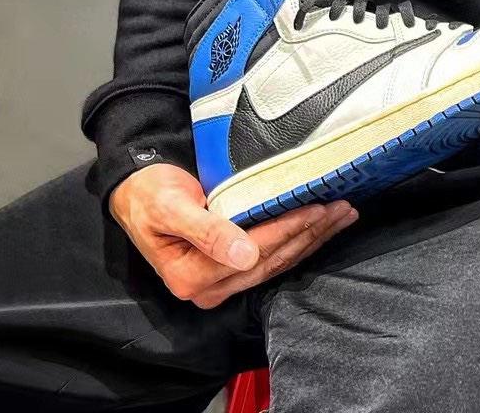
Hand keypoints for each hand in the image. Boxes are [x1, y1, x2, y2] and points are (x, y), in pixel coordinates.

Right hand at [110, 163, 356, 307]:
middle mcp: (210, 287)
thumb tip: (245, 256)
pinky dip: (300, 241)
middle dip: (311, 234)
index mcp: (192, 276)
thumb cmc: (150, 194)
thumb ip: (207, 232)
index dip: (289, 229)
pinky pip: (273, 257)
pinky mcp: (231, 268)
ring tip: (342, 215)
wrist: (135, 192)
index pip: (255, 251)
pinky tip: (321, 227)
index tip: (319, 208)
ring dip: (313, 239)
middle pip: (273, 260)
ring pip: (278, 261)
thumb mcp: (170, 207)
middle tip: (344, 209)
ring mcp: (222, 281)